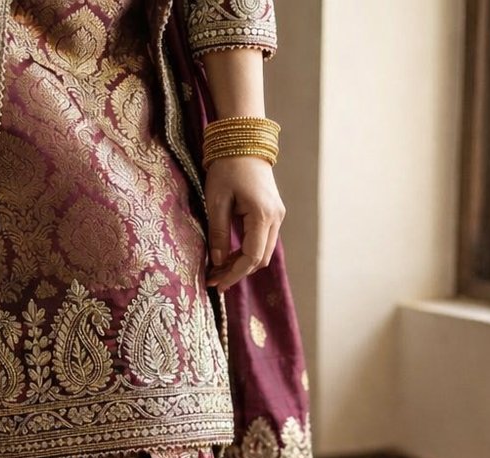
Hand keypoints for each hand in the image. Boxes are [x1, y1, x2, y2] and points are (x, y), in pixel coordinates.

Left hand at [204, 155, 285, 293]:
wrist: (244, 141)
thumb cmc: (227, 168)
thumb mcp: (216, 202)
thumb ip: (218, 234)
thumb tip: (218, 262)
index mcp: (262, 216)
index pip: (251, 258)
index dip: (234, 275)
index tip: (216, 285)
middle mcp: (275, 218)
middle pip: (259, 259)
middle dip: (237, 273)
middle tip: (213, 280)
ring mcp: (276, 215)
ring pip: (262, 252)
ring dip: (241, 264)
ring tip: (217, 271)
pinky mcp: (272, 212)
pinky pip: (262, 240)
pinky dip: (246, 252)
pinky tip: (228, 256)